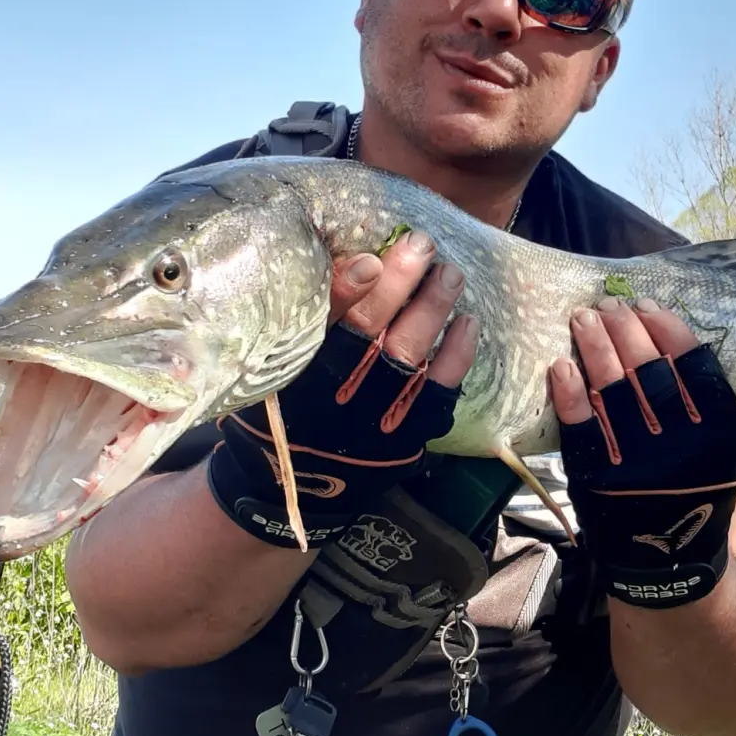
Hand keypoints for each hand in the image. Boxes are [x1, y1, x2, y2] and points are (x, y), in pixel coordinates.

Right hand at [207, 232, 477, 547]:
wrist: (293, 490)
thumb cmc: (277, 417)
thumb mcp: (267, 375)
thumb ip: (294, 327)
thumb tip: (334, 258)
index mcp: (297, 374)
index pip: (322, 325)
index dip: (346, 290)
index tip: (370, 259)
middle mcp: (337, 394)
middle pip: (372, 331)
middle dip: (400, 285)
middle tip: (422, 245)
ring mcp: (375, 417)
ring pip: (409, 356)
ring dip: (433, 310)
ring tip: (450, 273)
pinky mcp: (406, 436)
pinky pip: (439, 393)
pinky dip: (457, 357)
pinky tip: (468, 323)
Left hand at [549, 296, 735, 608]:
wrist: (670, 568)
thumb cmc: (697, 500)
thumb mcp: (726, 458)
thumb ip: (713, 410)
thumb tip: (682, 346)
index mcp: (718, 434)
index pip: (693, 365)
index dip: (668, 329)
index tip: (648, 305)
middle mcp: (679, 444)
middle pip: (647, 368)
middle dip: (625, 328)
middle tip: (609, 305)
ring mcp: (635, 460)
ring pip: (611, 388)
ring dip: (595, 346)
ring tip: (584, 318)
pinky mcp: (597, 477)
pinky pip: (579, 425)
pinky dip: (569, 392)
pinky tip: (561, 364)